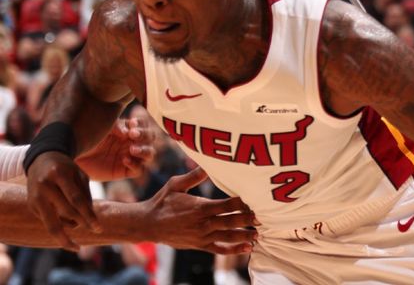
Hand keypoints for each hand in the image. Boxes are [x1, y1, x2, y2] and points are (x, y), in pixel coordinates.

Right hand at [26, 151, 98, 249]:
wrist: (40, 161)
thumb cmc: (66, 169)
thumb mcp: (79, 174)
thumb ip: (85, 194)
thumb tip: (88, 218)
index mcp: (59, 174)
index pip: (76, 199)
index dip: (88, 215)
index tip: (99, 228)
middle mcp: (44, 186)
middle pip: (66, 212)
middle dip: (83, 223)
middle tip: (97, 230)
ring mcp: (35, 197)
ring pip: (52, 224)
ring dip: (69, 230)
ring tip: (81, 225)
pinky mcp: (31, 206)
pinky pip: (49, 220)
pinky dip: (62, 222)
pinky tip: (69, 219)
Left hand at [76, 118, 154, 180]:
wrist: (70, 157)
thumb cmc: (85, 139)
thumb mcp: (101, 128)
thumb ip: (116, 126)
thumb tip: (129, 131)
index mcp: (127, 129)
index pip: (144, 125)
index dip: (142, 124)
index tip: (132, 124)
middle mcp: (131, 142)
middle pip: (150, 138)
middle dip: (145, 136)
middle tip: (133, 135)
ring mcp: (129, 157)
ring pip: (149, 154)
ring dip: (145, 150)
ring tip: (132, 149)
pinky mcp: (124, 171)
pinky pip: (138, 170)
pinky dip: (135, 165)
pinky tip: (124, 160)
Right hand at [140, 168, 258, 254]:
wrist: (147, 224)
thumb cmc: (162, 201)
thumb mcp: (176, 184)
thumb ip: (194, 175)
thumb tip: (208, 162)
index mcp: (200, 207)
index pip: (227, 205)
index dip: (243, 203)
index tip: (257, 199)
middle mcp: (203, 223)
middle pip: (231, 221)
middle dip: (248, 219)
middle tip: (265, 216)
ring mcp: (202, 236)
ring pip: (228, 237)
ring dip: (244, 235)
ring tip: (260, 234)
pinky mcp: (199, 245)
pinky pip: (219, 249)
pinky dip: (233, 250)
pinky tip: (247, 248)